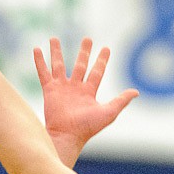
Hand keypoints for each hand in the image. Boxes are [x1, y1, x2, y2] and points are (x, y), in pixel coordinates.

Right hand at [33, 37, 137, 161]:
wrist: (67, 135)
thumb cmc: (88, 127)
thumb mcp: (109, 112)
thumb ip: (121, 101)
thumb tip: (136, 92)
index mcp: (89, 92)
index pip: (97, 71)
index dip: (102, 60)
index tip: (106, 48)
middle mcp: (75, 88)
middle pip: (80, 65)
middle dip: (84, 52)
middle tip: (87, 39)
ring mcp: (62, 88)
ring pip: (59, 65)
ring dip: (57, 52)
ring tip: (54, 38)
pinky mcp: (50, 90)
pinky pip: (43, 73)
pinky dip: (39, 61)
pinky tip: (36, 49)